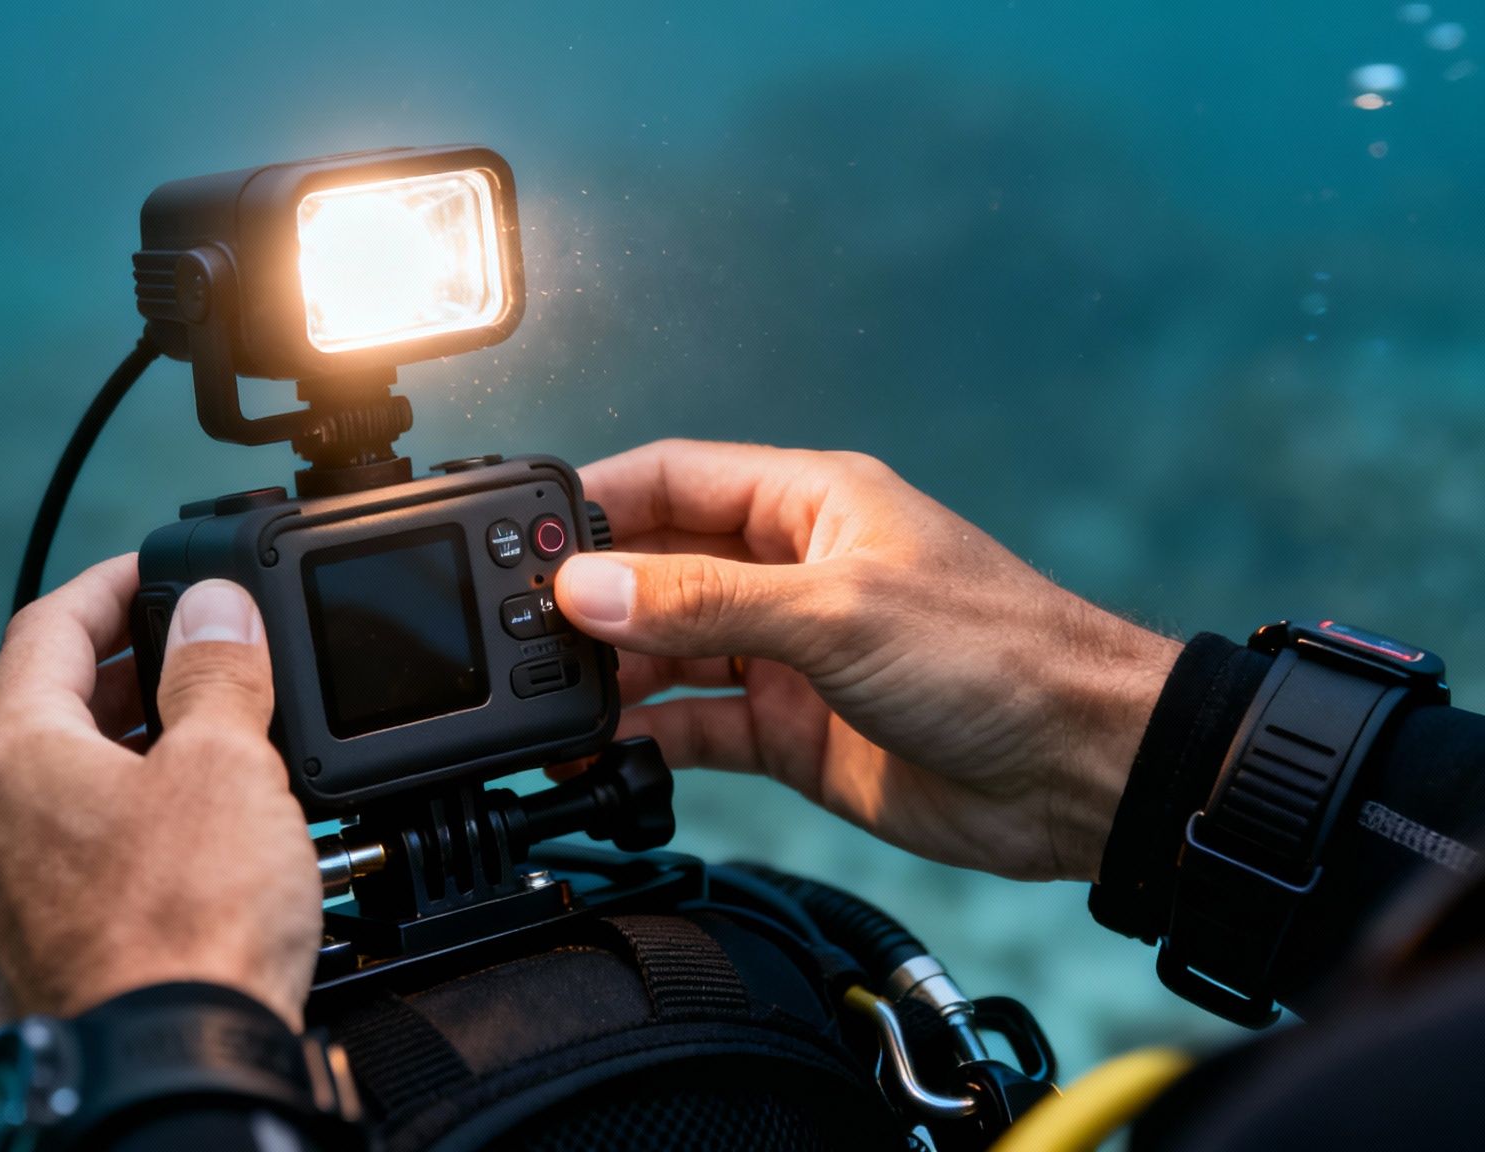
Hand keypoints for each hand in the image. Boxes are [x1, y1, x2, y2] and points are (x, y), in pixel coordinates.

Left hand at [0, 558, 320, 1027]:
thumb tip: (212, 609)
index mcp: (5, 753)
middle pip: (44, 709)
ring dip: (120, 756)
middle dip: (126, 675)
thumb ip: (215, 670)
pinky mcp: (19, 959)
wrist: (169, 1075)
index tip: (156, 569)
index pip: (47, 625)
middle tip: (197, 658)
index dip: (112, 584)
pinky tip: (177, 845)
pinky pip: (57, 864)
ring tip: (204, 749)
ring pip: (49, 791)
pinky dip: (111, 831)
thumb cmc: (187, 927)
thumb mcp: (226, 765)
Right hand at [553, 440, 1180, 881]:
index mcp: (811, 505)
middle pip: (660, 568)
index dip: (599, 501)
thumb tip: (592, 588)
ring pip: (669, 650)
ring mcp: (789, 653)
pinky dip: (647, 739)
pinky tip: (604, 752)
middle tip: (520, 628)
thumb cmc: (999, 655)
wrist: (1080, 770)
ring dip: (611, 672)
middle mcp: (791, 573)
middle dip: (592, 595)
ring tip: (548, 696)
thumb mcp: (837, 613)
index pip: (676, 479)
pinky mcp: (793, 730)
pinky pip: (697, 725)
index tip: (528, 535)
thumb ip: (704, 603)